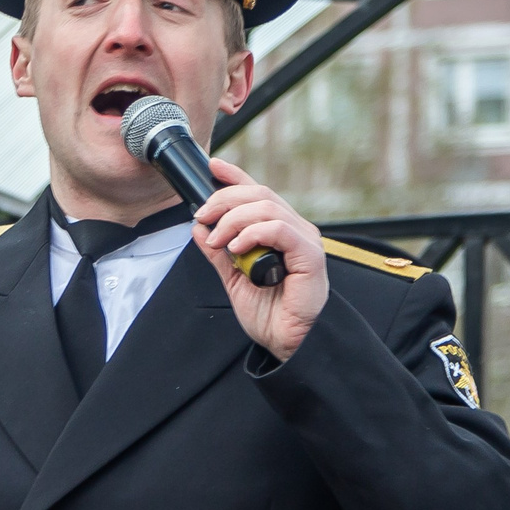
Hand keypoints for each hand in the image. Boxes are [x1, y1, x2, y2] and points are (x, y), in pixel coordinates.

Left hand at [191, 158, 326, 360]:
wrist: (286, 343)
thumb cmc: (268, 314)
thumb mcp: (232, 278)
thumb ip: (217, 253)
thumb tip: (199, 227)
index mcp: (279, 231)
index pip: (258, 193)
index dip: (235, 177)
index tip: (213, 167)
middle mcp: (295, 230)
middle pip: (259, 194)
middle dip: (224, 200)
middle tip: (203, 217)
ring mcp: (305, 241)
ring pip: (267, 207)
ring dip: (234, 220)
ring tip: (219, 242)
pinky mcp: (310, 255)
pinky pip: (279, 229)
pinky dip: (253, 233)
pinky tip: (236, 248)